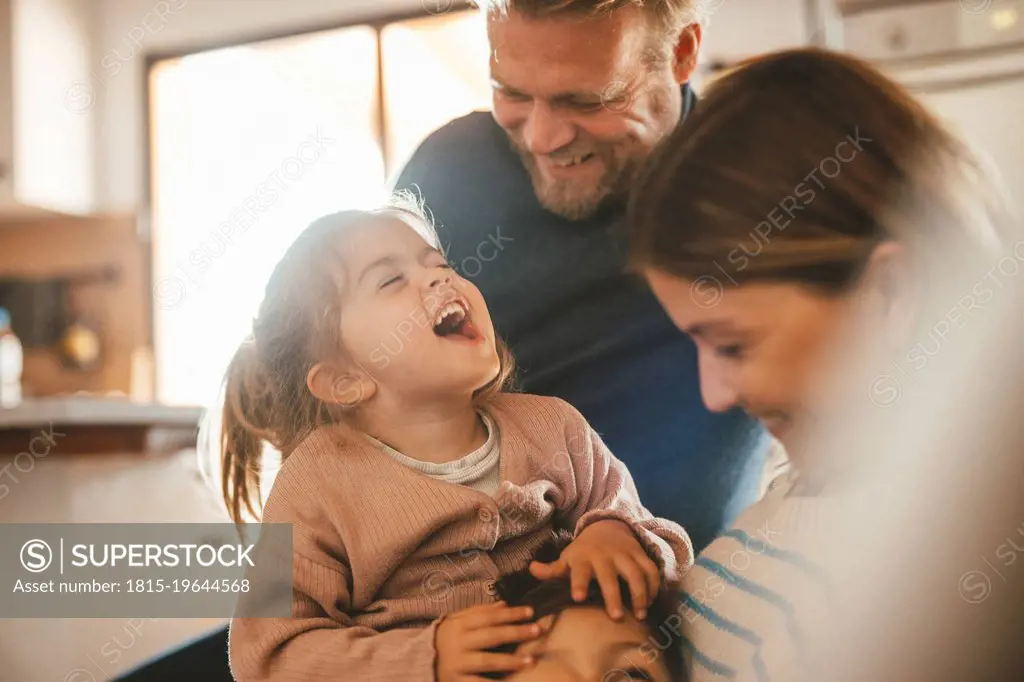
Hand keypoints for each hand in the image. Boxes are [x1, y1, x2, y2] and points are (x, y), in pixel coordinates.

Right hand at [435, 601, 543, 681]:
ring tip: (531, 660)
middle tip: (538, 630)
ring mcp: (458, 664)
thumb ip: (480, 612)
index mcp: (460, 625)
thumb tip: (505, 603)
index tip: (530, 612)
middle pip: (491, 636)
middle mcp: (458, 643)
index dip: (510, 614)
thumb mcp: (457, 621)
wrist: (419, 663)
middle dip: (516, 632)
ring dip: (510, 661)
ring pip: (486, 661)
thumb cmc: (445, 639)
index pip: (488, 617)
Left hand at [529, 519, 659, 620]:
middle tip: (616, 617)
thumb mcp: (567, 558)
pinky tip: (651, 603)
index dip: (578, 583)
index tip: (577, 598)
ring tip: (640, 615)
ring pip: (636, 573)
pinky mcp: (641, 556)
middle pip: (610, 576)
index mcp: (583, 559)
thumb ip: (551, 570)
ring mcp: (625, 555)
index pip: (579, 570)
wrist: (607, 527)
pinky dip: (654, 586)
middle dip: (613, 595)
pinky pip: (651, 570)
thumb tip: (531, 569)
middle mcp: (605, 556)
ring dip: (640, 593)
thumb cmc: (584, 552)